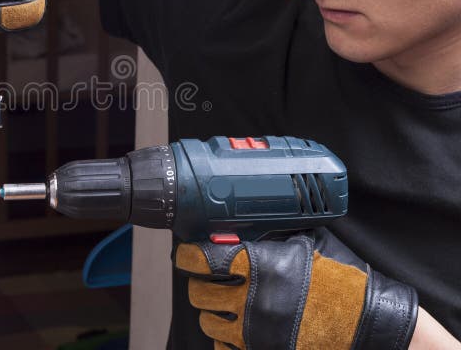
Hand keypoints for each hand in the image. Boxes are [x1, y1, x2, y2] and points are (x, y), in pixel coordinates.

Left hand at [173, 228, 418, 349]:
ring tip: (225, 305)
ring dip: (212, 312)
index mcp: (263, 266)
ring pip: (208, 323)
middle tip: (208, 279)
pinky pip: (224, 349)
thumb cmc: (345, 282)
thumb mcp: (309, 243)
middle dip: (201, 284)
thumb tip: (243, 225)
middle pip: (200, 293)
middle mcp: (254, 300)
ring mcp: (256, 332)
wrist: (374, 325)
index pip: (204, 259)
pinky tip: (237, 329)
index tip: (187, 255)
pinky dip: (226, 340)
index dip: (189, 256)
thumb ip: (274, 234)